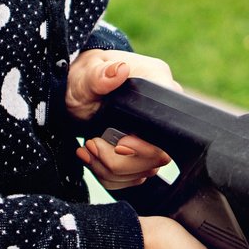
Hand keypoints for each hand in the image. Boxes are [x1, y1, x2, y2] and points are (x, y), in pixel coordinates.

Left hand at [66, 50, 174, 188]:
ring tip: (89, 149)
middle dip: (120, 161)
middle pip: (158, 157)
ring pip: (145, 172)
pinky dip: (109, 176)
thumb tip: (120, 69)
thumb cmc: (85, 77)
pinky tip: (93, 159)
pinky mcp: (142, 151)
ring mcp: (155, 134)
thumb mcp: (87, 74)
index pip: (170, 126)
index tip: (119, 143)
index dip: (146, 145)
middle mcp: (162, 111)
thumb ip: (100, 74)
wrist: (78, 90)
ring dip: (110, 170)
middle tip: (93, 144)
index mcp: (158, 84)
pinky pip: (133, 178)